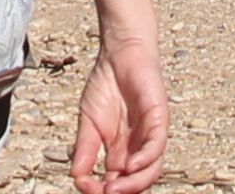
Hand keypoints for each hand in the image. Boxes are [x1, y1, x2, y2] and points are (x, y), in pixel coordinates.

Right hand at [65, 26, 166, 193]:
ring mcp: (150, 136)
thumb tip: (75, 175)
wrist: (118, 54)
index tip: (82, 185)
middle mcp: (138, 149)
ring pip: (149, 171)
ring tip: (113, 189)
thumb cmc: (106, 85)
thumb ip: (85, 148)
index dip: (100, 189)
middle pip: (135, 183)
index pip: (116, 182)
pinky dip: (145, 159)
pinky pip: (156, 146)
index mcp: (121, 153)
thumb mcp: (88, 121)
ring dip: (133, 184)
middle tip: (101, 192)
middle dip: (118, 192)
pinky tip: (130, 166)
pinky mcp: (159, 120)